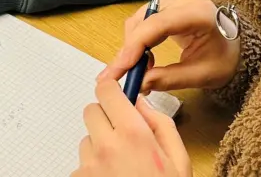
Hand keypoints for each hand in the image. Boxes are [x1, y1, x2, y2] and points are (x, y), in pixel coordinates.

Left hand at [74, 79, 190, 176]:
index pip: (106, 90)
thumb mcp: (178, 159)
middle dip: (106, 118)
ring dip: (100, 147)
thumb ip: (159, 123)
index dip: (112, 90)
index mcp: (133, 134)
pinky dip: (94, 170)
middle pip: (91, 111)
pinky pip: (82, 165)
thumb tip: (140, 101)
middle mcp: (106, 146)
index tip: (117, 95)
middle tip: (124, 136)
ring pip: (86, 140)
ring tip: (122, 167)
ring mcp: (89, 166)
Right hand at [99, 0, 239, 92]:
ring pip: (140, 20)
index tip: (121, 67)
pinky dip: (139, 40)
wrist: (236, 46)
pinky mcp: (168, 5)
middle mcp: (183, 0)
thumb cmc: (223, 59)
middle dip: (130, 49)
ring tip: (139, 70)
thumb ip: (170, 79)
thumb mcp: (202, 76)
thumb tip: (140, 83)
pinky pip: (144, 20)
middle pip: (145, 21)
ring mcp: (175, 0)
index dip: (136, 45)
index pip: (159, 24)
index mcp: (198, 14)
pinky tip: (144, 59)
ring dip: (133, 45)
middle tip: (122, 76)